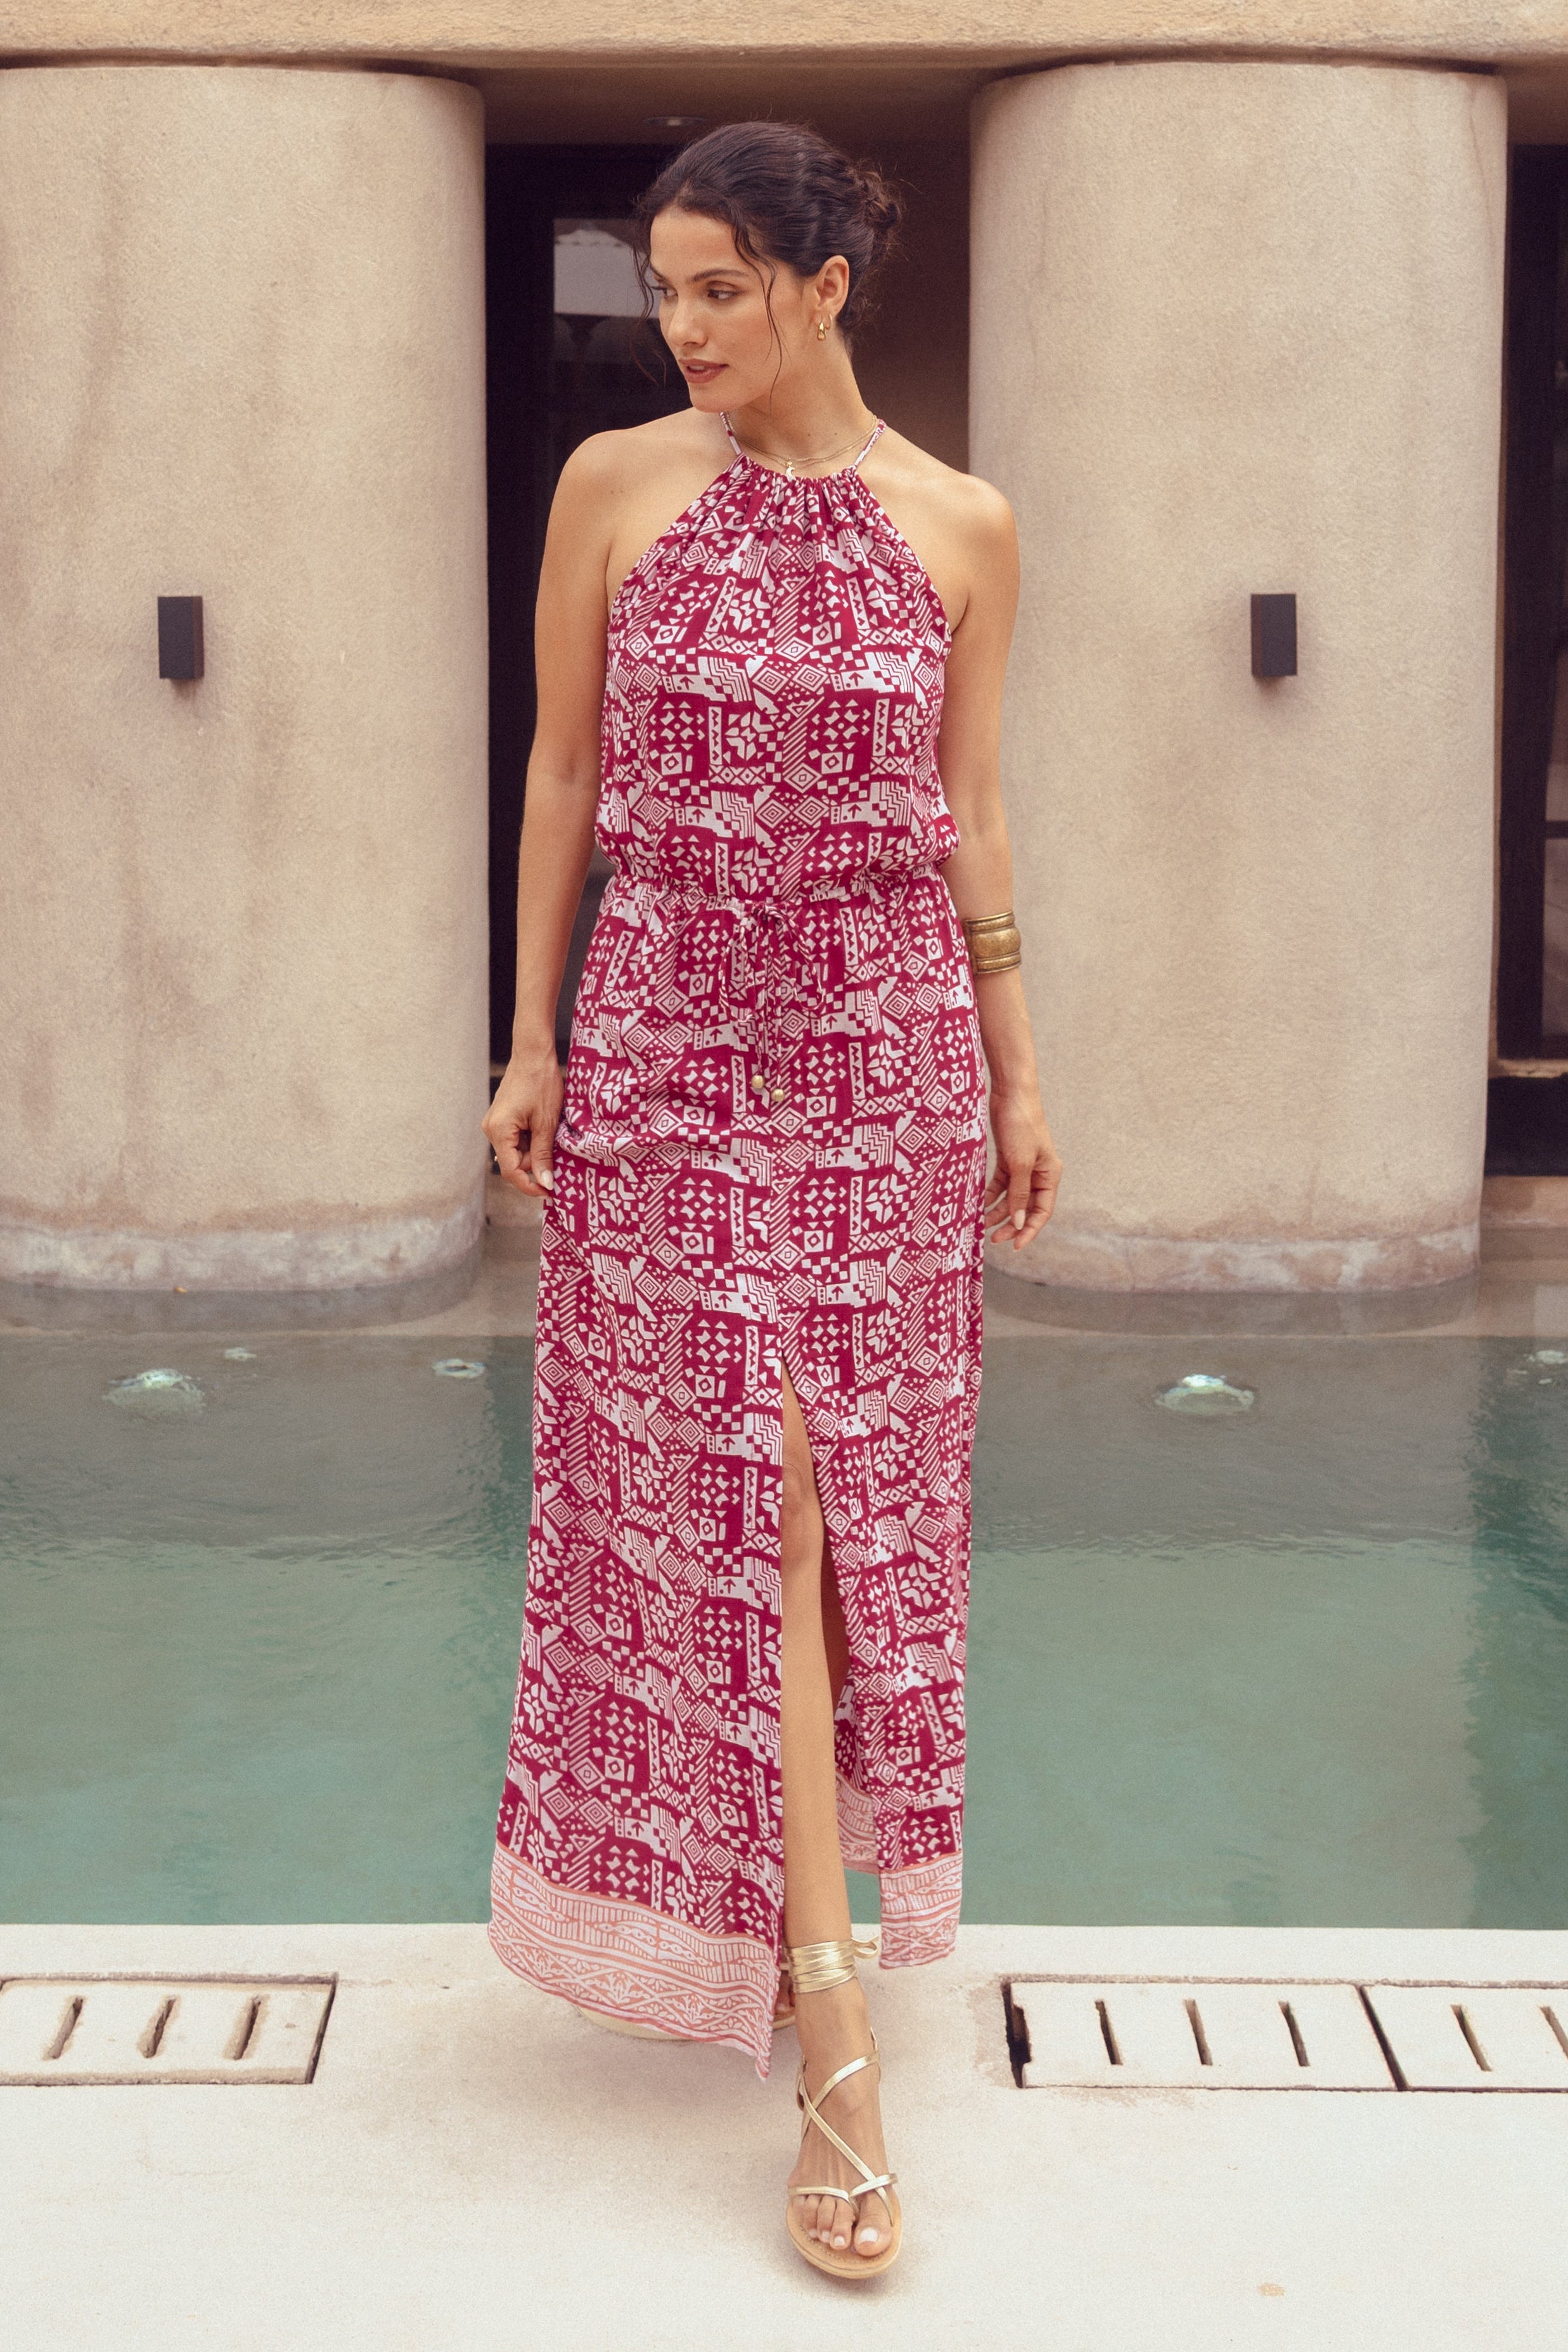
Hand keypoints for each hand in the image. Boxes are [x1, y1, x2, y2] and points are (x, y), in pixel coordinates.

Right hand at [483, 1047, 562, 1197]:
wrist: (534, 1053)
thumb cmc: (541, 1083)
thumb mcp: (547, 1122)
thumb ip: (544, 1155)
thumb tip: (546, 1183)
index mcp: (499, 1131)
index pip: (511, 1171)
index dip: (530, 1185)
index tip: (550, 1192)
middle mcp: (491, 1129)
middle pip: (513, 1162)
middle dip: (535, 1165)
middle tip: (559, 1161)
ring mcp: (495, 1123)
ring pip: (516, 1151)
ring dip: (535, 1152)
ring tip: (554, 1138)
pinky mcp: (502, 1118)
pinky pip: (516, 1139)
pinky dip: (532, 1141)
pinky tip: (546, 1131)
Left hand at [983, 1082, 1061, 1249]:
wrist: (1010, 1093)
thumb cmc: (1021, 1125)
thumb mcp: (1019, 1163)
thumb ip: (1019, 1194)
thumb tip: (1019, 1222)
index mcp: (1050, 1175)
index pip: (1043, 1211)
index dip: (1030, 1230)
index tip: (1015, 1246)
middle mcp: (1038, 1173)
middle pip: (1026, 1207)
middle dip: (1011, 1224)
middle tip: (994, 1239)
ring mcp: (1022, 1166)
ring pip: (1011, 1197)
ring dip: (998, 1211)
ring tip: (982, 1224)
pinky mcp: (1007, 1158)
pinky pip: (1000, 1184)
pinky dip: (991, 1195)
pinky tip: (979, 1204)